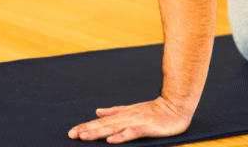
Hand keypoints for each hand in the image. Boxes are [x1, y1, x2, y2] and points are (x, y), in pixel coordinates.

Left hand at [69, 97, 191, 143]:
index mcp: (121, 116)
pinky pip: (132, 133)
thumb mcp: (131, 110)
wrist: (175, 106)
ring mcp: (136, 122)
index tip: (72, 132)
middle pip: (103, 126)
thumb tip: (97, 112)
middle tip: (71, 135)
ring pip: (113, 128)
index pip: (100, 122)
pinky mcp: (147, 127)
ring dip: (98, 133)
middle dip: (87, 130)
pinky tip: (111, 140)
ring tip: (84, 137)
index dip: (86, 126)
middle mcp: (126, 118)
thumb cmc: (153, 110)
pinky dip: (121, 136)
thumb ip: (114, 111)